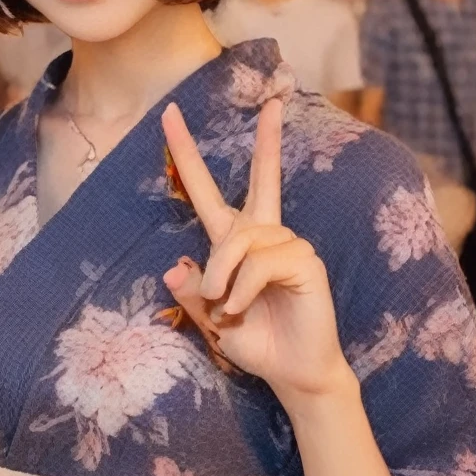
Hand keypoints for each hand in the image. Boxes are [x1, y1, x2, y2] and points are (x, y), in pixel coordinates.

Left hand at [160, 98, 352, 411]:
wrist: (291, 373)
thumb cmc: (254, 341)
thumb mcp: (209, 318)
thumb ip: (190, 294)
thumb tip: (172, 267)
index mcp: (234, 242)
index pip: (207, 191)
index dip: (186, 154)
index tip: (170, 115)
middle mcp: (263, 234)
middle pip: (262, 179)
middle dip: (268, 141)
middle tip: (274, 102)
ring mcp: (287, 244)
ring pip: (238, 240)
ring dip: (221, 276)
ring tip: (225, 307)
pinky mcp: (305, 261)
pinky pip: (260, 262)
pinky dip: (243, 288)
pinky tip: (243, 307)